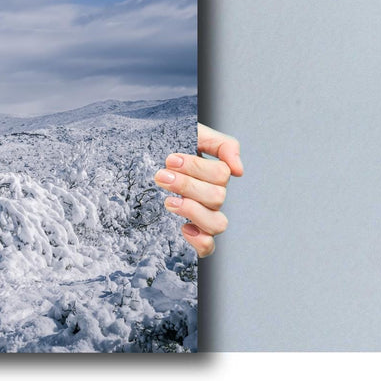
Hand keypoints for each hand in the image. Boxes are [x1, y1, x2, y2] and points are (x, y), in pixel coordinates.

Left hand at [154, 123, 242, 257]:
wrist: (142, 153)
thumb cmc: (169, 143)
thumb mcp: (195, 133)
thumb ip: (222, 144)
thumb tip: (239, 170)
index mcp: (214, 174)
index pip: (221, 174)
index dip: (196, 167)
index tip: (170, 159)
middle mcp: (212, 196)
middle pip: (217, 198)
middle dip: (186, 185)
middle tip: (161, 176)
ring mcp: (203, 216)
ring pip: (217, 224)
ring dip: (193, 211)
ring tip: (169, 201)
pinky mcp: (191, 233)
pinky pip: (207, 247)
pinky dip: (200, 241)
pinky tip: (183, 228)